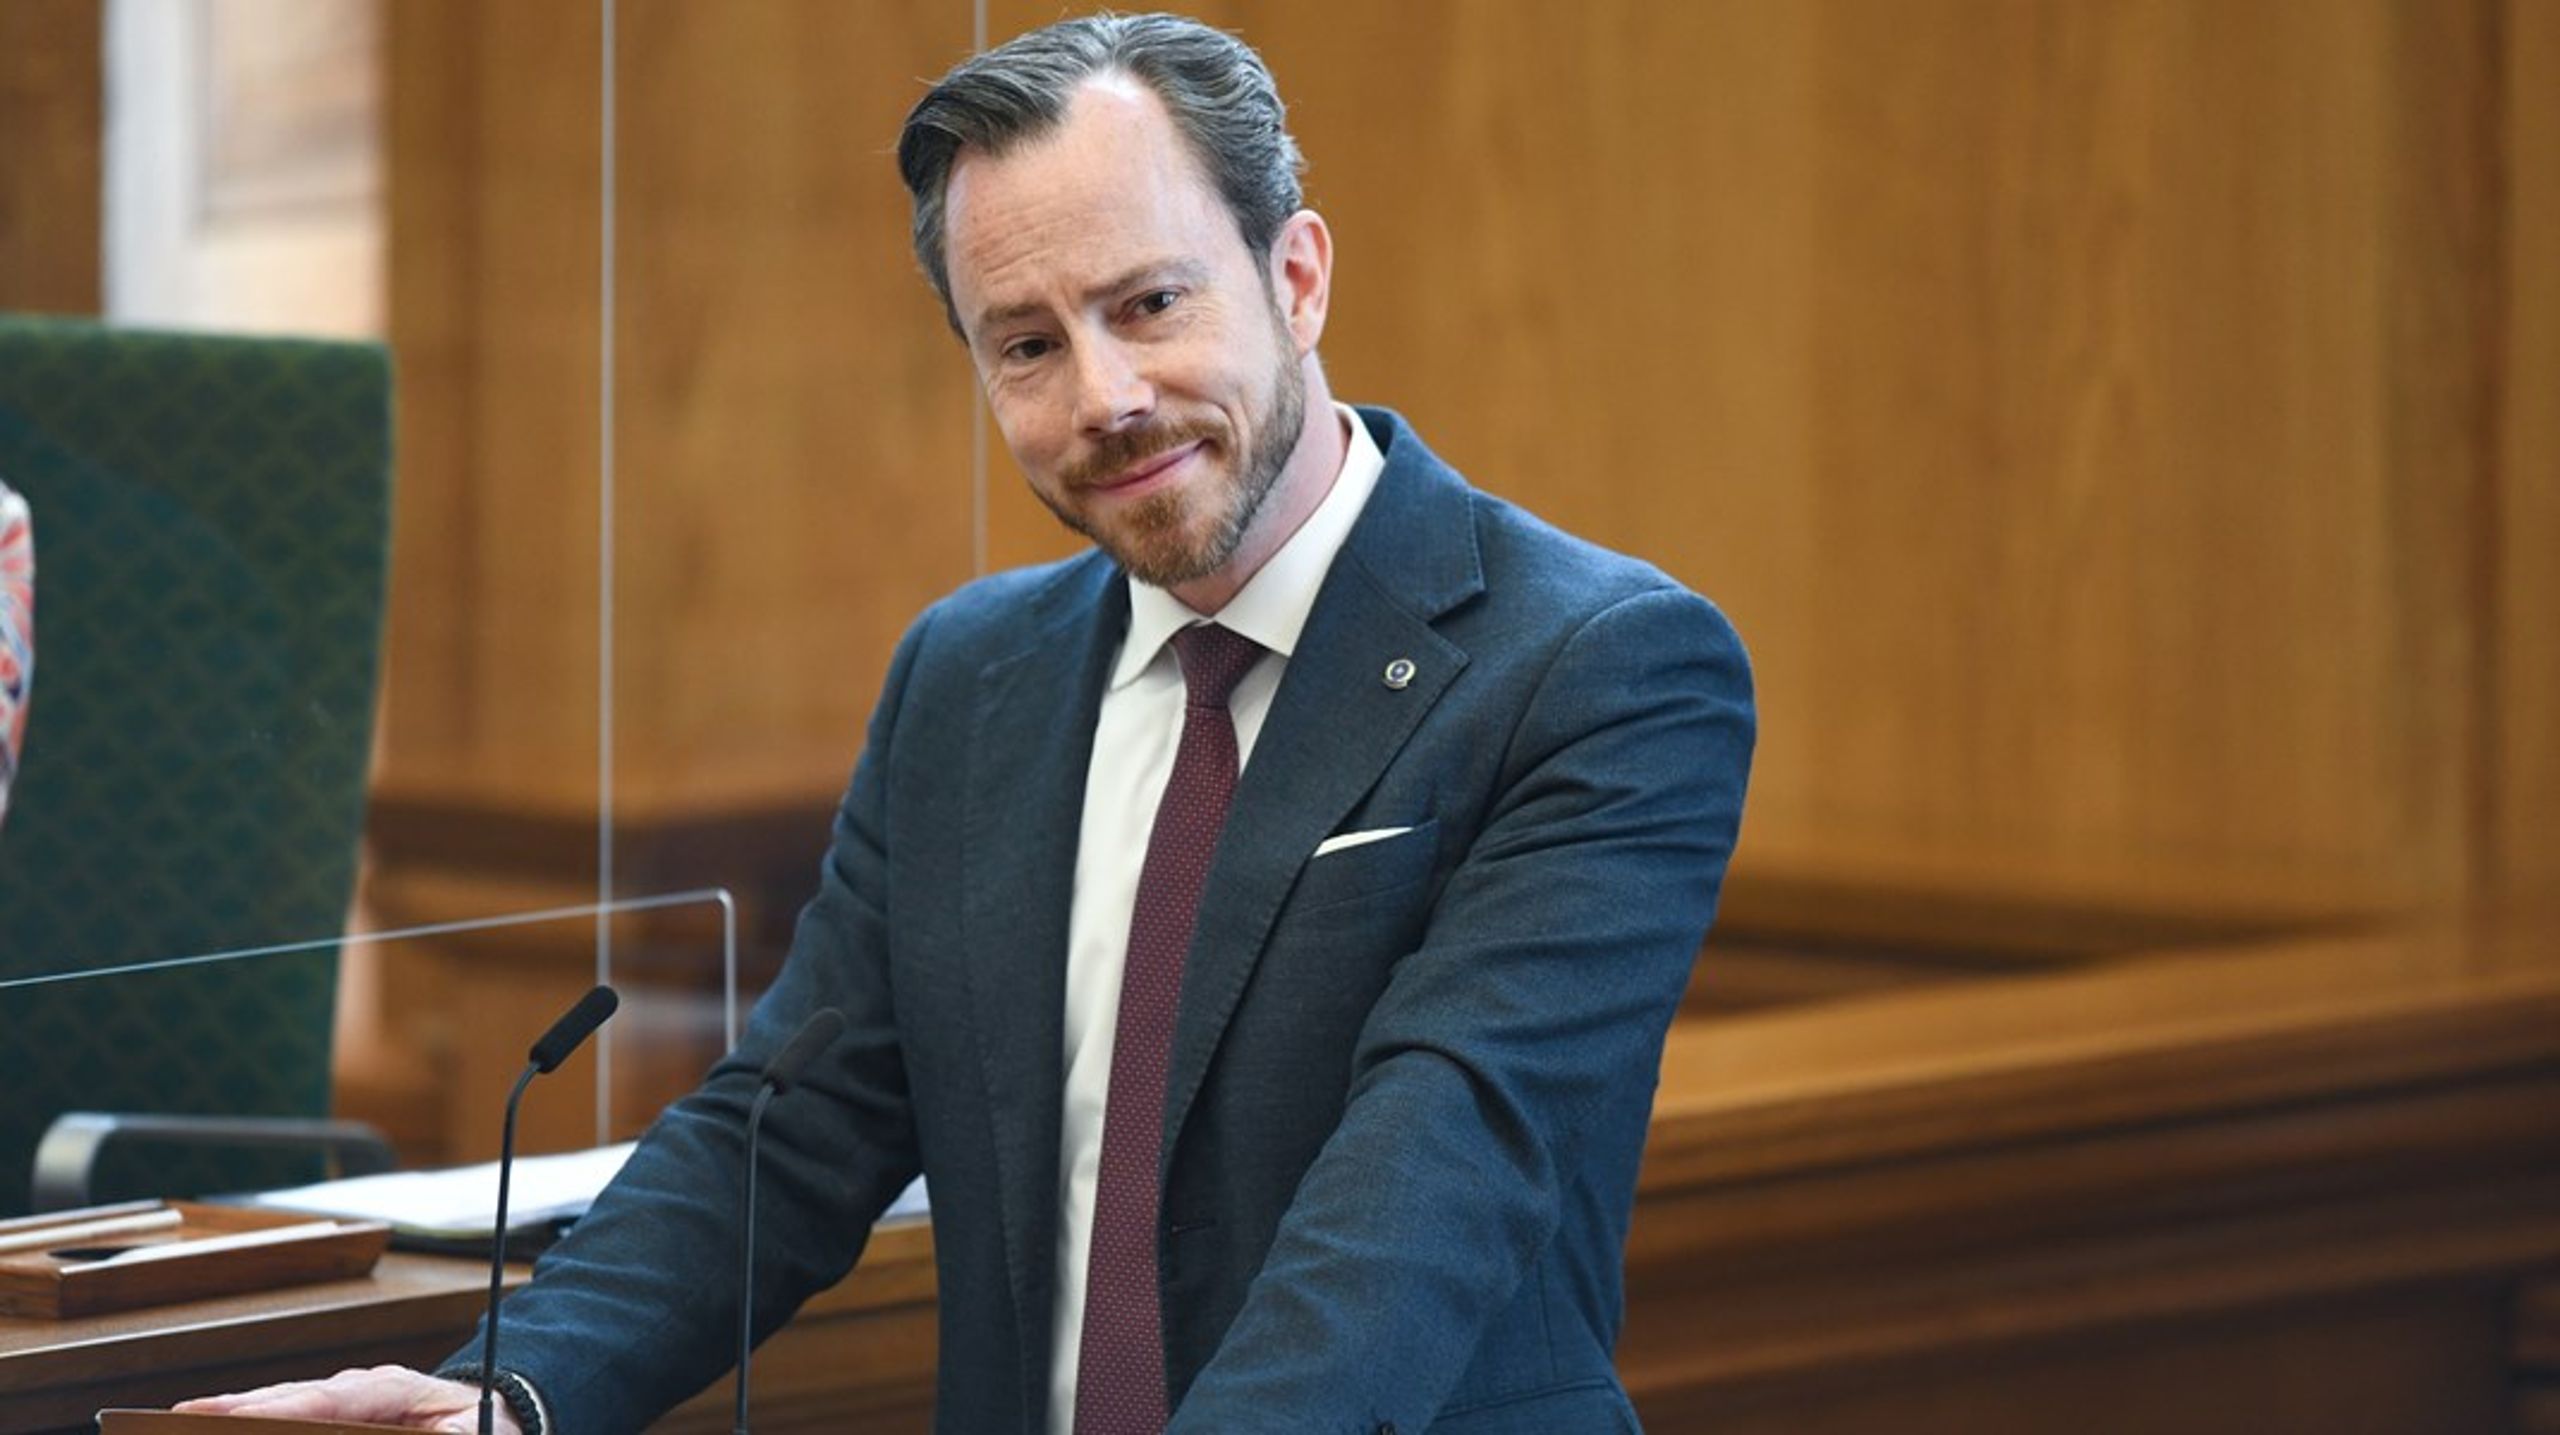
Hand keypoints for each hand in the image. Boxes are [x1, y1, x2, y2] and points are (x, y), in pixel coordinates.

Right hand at [173, 1365, 519, 1433]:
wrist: (492, 1414)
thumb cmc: (479, 1428)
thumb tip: (378, 1432)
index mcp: (395, 1388)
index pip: (333, 1398)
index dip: (283, 1408)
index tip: (240, 1418)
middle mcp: (361, 1387)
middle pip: (292, 1396)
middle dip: (239, 1409)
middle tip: (184, 1418)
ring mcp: (344, 1398)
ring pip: (282, 1403)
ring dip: (233, 1414)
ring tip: (183, 1421)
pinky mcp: (333, 1414)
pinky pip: (286, 1413)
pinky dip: (252, 1419)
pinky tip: (215, 1423)